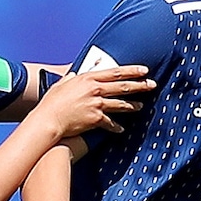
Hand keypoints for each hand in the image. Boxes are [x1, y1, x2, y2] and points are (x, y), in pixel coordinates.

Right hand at [37, 65, 151, 138]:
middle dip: (140, 86)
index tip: (144, 70)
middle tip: (152, 85)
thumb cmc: (52, 103)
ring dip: (133, 106)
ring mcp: (96, 105)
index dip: (132, 70)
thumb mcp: (61, 84)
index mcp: (88, 78)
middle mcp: (95, 90)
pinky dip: (116, 127)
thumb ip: (71, 77)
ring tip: (141, 107)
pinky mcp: (95, 119)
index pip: (115, 72)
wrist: (48, 120)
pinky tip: (121, 130)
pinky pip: (110, 123)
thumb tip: (75, 73)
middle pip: (123, 87)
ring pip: (121, 104)